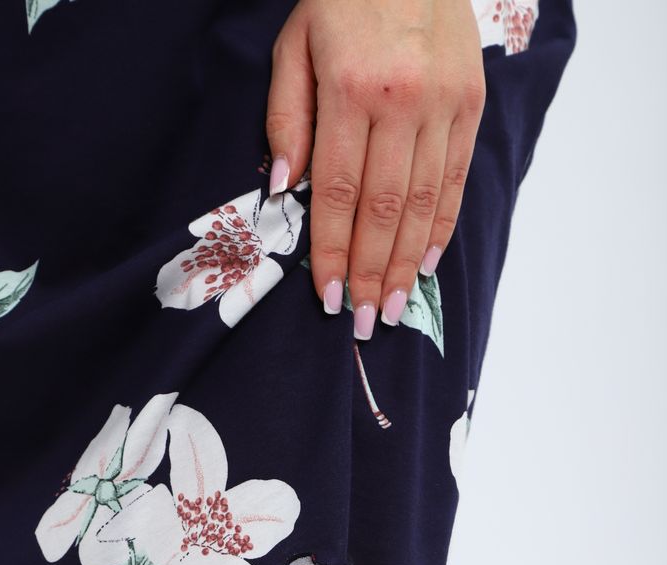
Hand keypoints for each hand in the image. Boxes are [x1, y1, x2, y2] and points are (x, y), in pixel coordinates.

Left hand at [266, 0, 485, 338]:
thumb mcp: (295, 47)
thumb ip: (287, 120)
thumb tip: (286, 192)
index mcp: (353, 89)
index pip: (338, 192)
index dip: (331, 251)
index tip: (327, 297)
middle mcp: (403, 102)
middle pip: (384, 210)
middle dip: (370, 272)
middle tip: (362, 323)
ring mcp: (445, 104)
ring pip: (423, 204)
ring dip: (405, 264)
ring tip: (391, 308)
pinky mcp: (471, 104)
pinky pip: (455, 180)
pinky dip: (440, 228)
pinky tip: (424, 265)